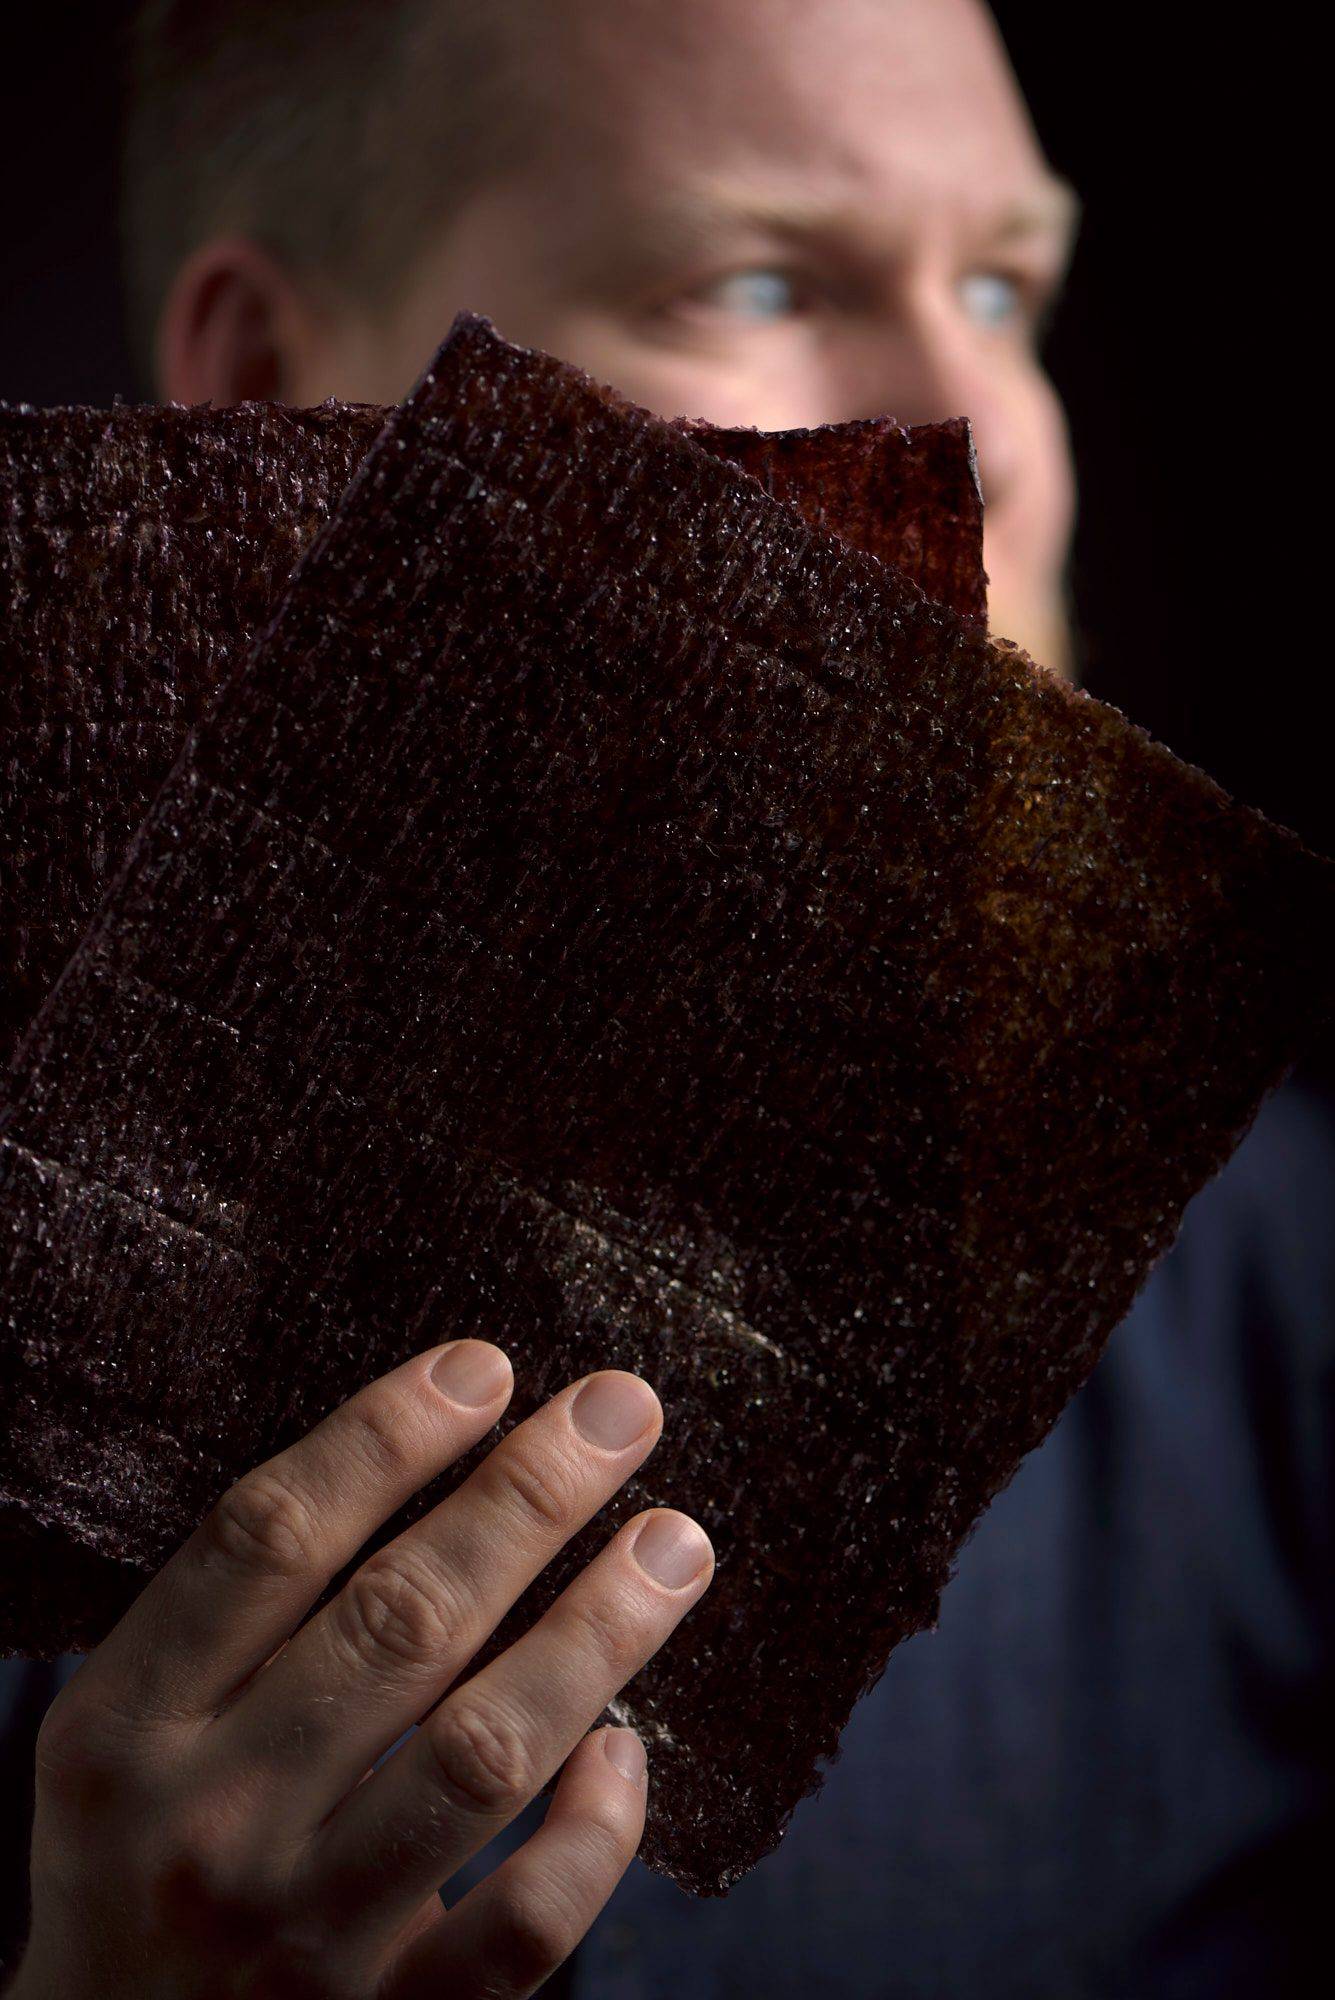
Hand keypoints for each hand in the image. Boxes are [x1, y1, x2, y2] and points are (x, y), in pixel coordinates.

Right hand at [11, 1341, 711, 1997]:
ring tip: (675, 1541)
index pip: (268, 1539)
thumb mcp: (125, 1736)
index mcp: (128, 1728)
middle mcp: (211, 1823)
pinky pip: (523, 1927)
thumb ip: (236, 1623)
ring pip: (482, 1753)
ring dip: (596, 1630)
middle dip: (527, 1497)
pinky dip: (591, 1833)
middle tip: (622, 1409)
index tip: (485, 1365)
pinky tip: (627, 1750)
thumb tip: (428, 1455)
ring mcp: (304, 1938)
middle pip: (399, 1621)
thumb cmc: (140, 1865)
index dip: (386, 1435)